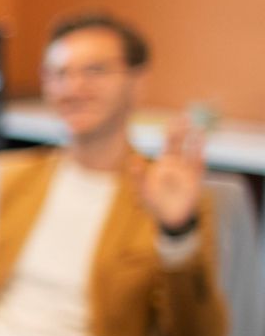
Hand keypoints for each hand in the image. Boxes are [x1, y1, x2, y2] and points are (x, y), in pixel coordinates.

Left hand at [139, 117, 205, 231]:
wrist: (170, 217)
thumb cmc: (154, 202)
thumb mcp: (142, 190)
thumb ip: (138, 176)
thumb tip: (133, 159)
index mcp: (166, 162)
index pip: (170, 143)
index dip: (172, 131)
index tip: (174, 119)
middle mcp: (178, 163)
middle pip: (181, 144)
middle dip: (182, 131)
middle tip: (185, 117)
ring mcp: (188, 171)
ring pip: (192, 153)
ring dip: (195, 142)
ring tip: (198, 129)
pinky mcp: (196, 181)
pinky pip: (199, 168)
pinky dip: (200, 159)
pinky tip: (201, 151)